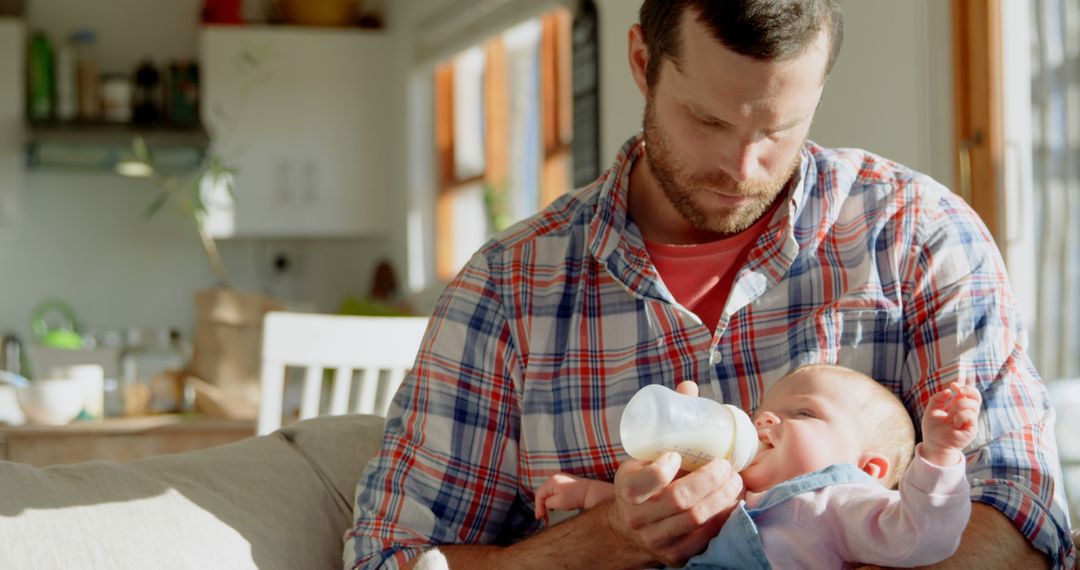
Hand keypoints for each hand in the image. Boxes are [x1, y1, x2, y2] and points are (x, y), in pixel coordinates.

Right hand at [535, 473, 595, 521]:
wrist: (591, 493)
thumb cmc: (576, 497)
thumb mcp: (559, 502)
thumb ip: (548, 503)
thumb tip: (545, 504)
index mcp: (552, 481)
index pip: (539, 494)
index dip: (538, 506)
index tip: (540, 517)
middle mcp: (555, 478)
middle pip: (543, 493)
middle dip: (541, 506)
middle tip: (542, 518)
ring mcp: (561, 480)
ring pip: (548, 493)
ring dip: (547, 504)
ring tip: (547, 515)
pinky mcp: (566, 484)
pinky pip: (554, 492)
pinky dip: (552, 500)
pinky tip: (553, 508)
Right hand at [604, 380, 743, 567]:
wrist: (628, 527)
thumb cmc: (642, 481)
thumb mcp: (643, 455)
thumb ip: (667, 423)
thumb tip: (688, 387)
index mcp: (627, 489)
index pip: (648, 480)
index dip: (665, 468)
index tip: (677, 454)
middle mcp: (638, 518)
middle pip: (680, 500)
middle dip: (711, 481)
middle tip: (727, 467)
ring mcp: (657, 539)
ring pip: (696, 520)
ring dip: (723, 499)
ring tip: (735, 483)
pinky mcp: (675, 555)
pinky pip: (705, 538)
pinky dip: (723, 519)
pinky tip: (732, 504)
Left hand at [921, 382, 981, 465]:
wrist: (933, 444)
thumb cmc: (933, 428)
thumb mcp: (932, 409)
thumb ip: (938, 398)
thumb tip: (949, 390)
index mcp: (960, 407)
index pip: (970, 394)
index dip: (964, 387)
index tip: (953, 385)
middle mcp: (967, 414)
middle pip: (976, 397)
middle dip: (967, 390)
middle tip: (957, 391)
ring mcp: (970, 422)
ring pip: (972, 405)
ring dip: (958, 406)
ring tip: (950, 416)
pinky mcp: (972, 430)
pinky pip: (970, 416)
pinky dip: (960, 416)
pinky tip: (954, 422)